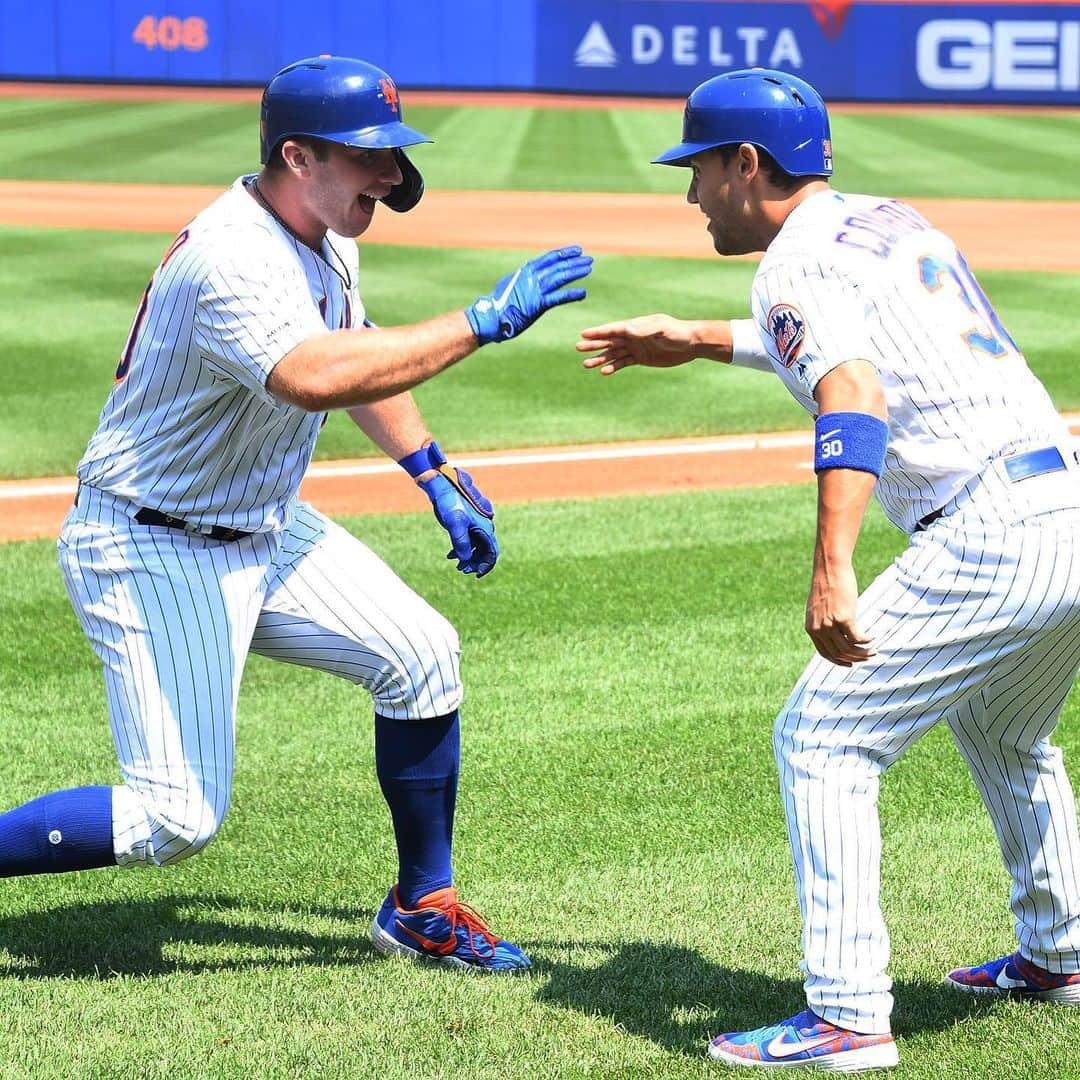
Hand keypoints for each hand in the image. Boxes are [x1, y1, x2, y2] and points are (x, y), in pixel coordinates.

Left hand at [419, 468, 497, 577]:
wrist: (442, 484)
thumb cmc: (449, 502)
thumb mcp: (454, 524)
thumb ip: (461, 542)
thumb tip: (464, 560)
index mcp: (485, 528)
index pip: (492, 553)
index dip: (485, 565)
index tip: (476, 574)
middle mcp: (484, 526)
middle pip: (484, 551)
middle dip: (475, 562)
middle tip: (462, 570)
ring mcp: (476, 524)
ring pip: (476, 546)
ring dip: (468, 557)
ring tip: (457, 565)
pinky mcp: (468, 521)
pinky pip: (469, 539)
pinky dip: (462, 548)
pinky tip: (451, 554)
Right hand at [466, 246, 592, 344]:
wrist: (491, 316)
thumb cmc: (498, 304)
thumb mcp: (510, 285)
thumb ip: (522, 280)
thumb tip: (526, 276)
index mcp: (525, 271)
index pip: (549, 258)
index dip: (564, 253)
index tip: (576, 250)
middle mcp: (532, 277)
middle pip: (558, 265)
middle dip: (574, 261)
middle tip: (589, 258)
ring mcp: (535, 290)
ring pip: (561, 277)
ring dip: (576, 272)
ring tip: (589, 268)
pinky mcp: (538, 305)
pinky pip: (559, 298)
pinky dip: (571, 294)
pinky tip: (583, 293)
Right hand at [577, 314, 699, 374]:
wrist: (691, 344)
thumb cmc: (677, 332)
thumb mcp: (662, 328)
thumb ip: (645, 329)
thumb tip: (627, 330)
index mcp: (635, 326)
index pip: (613, 329)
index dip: (598, 332)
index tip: (584, 334)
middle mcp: (632, 336)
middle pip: (609, 341)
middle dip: (594, 344)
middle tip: (578, 348)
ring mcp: (635, 348)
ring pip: (613, 354)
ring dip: (600, 358)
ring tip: (586, 365)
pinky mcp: (641, 359)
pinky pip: (623, 363)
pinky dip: (613, 367)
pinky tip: (604, 372)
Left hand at [804, 559, 874, 666]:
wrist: (829, 569)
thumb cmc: (827, 585)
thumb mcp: (820, 608)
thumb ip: (824, 621)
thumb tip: (836, 632)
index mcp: (811, 628)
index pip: (825, 653)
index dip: (838, 661)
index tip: (850, 664)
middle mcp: (819, 629)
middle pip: (839, 654)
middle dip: (855, 659)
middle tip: (868, 657)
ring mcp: (831, 625)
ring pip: (849, 649)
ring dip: (863, 653)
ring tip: (873, 651)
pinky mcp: (844, 618)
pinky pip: (857, 638)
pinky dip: (867, 641)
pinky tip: (873, 637)